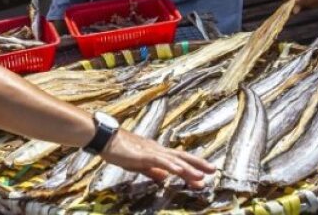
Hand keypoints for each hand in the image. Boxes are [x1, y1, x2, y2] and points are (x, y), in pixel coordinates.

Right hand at [100, 130, 215, 187]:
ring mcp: (151, 151)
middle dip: (197, 164)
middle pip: (181, 157)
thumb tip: (163, 178)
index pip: (178, 160)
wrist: (105, 138)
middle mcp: (158, 150)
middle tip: (212, 170)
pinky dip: (170, 165)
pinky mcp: (143, 155)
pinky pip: (159, 161)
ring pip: (174, 160)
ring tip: (201, 175)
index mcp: (157, 152)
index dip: (191, 167)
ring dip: (188, 168)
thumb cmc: (119, 150)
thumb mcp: (138, 164)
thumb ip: (152, 171)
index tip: (203, 175)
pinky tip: (179, 170)